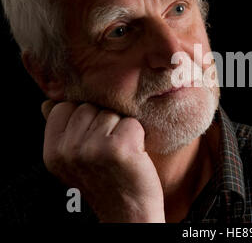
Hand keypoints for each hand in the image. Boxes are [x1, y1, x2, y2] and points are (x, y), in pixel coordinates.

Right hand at [41, 100, 164, 222]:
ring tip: (121, 154)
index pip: (63, 107)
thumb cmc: (107, 182)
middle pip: (89, 106)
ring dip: (121, 130)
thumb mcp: (74, 159)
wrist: (129, 214)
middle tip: (109, 151)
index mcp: (52, 152)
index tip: (93, 141)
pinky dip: (139, 136)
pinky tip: (134, 155)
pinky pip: (132, 122)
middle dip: (104, 123)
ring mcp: (92, 149)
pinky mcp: (117, 149)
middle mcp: (67, 151)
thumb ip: (62, 131)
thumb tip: (47, 102)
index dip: (83, 119)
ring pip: (111, 112)